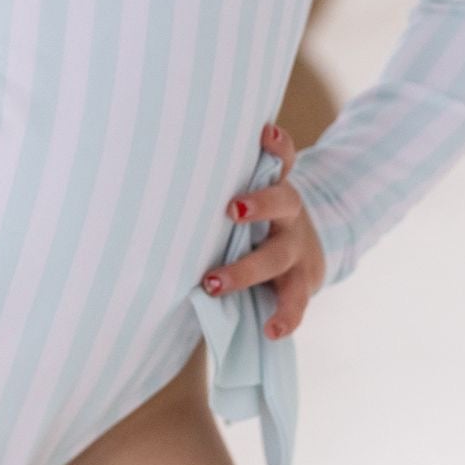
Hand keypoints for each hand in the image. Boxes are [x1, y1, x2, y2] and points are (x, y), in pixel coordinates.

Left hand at [198, 121, 326, 339]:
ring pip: (279, 255)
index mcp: (276, 188)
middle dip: (258, 204)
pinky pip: (297, 302)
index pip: (282, 160)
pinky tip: (272, 331)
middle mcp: (289, 216)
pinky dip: (286, 317)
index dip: (277, 146)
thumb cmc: (258, 221)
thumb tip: (153, 176)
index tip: (264, 133)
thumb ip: (220, 190)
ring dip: (246, 268)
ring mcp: (297, 250)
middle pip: (282, 201)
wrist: (310, 249)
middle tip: (229, 209)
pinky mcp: (303, 282)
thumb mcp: (251, 198)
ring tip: (214, 283)